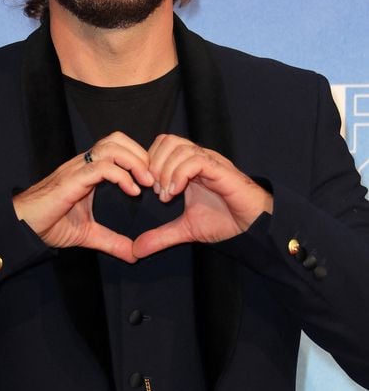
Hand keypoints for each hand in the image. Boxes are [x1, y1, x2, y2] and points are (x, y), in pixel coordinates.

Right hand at [13, 132, 153, 262]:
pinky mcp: (72, 180)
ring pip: (111, 147)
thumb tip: (133, 254)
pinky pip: (101, 167)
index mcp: (88, 171)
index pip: (117, 147)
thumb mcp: (88, 234)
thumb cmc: (48, 224)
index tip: (152, 181)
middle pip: (117, 139)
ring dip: (135, 162)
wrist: (23, 227)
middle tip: (154, 179)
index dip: (138, 158)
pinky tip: (132, 192)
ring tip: (147, 183)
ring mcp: (77, 169)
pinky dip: (122, 176)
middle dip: (140, 154)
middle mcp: (83, 164)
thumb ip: (111, 241)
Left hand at [132, 135, 272, 257]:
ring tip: (166, 195)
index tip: (149, 189)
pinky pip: (195, 160)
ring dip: (165, 172)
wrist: (253, 227)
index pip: (161, 145)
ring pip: (179, 147)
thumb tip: (137, 250)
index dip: (149, 163)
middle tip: (156, 191)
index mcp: (189, 166)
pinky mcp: (220, 170)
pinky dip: (179, 175)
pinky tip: (175, 193)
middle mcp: (198, 159)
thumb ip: (161, 236)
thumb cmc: (225, 222)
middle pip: (167, 140)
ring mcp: (210, 162)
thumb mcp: (185, 229)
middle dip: (154, 164)